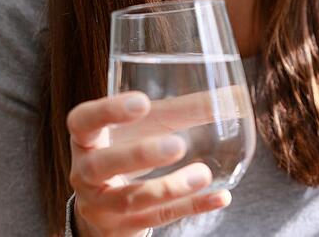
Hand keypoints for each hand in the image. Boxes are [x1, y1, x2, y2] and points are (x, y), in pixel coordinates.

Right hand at [67, 91, 231, 236]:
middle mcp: (85, 173)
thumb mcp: (148, 128)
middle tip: (177, 146)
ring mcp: (100, 206)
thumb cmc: (130, 149)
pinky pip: (158, 219)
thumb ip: (184, 111)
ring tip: (203, 174)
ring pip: (131, 200)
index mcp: (87, 139)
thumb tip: (235, 95)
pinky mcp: (121, 229)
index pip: (83, 121)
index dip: (107, 111)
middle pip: (102, 165)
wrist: (106, 205)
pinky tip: (219, 197)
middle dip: (139, 155)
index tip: (142, 102)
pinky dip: (191, 207)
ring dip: (170, 188)